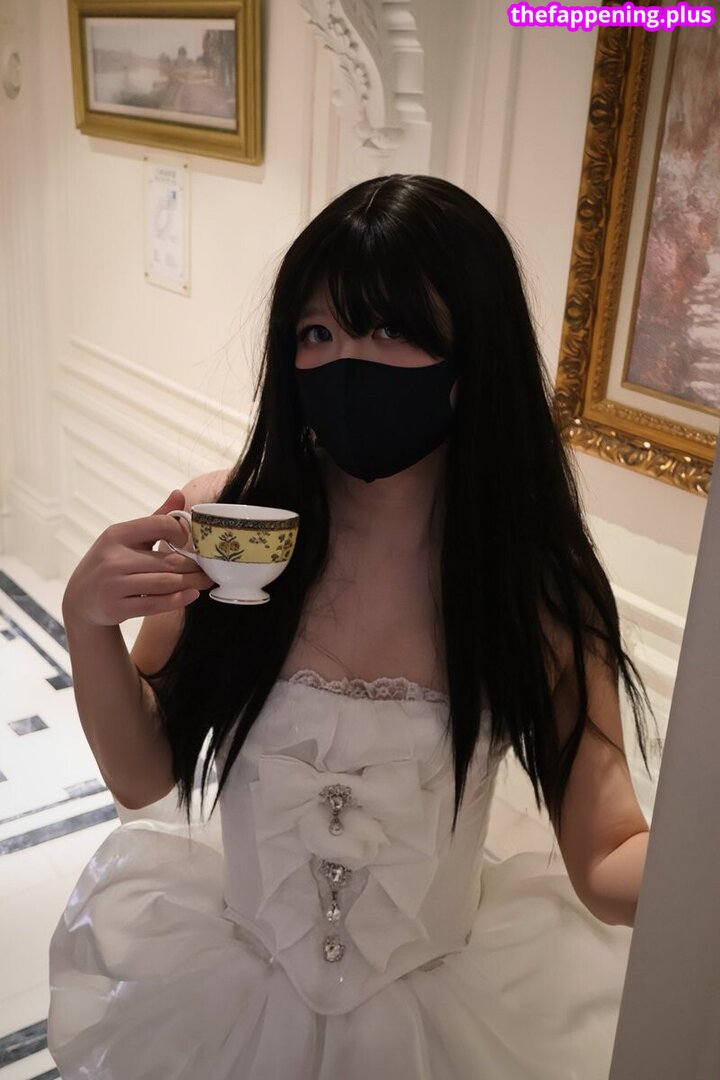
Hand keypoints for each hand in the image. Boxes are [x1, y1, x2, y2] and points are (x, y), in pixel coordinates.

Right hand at [62, 491, 214, 627]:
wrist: (80, 599)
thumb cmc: (111, 563)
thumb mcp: (126, 538)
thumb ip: (155, 519)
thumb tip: (180, 494)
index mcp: (117, 534)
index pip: (159, 524)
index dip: (181, 532)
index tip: (191, 542)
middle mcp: (113, 558)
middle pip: (168, 561)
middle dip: (194, 566)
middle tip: (210, 569)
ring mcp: (113, 584)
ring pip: (165, 583)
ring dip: (191, 583)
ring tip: (205, 582)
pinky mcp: (116, 608)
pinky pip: (155, 604)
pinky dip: (177, 600)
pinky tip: (191, 595)